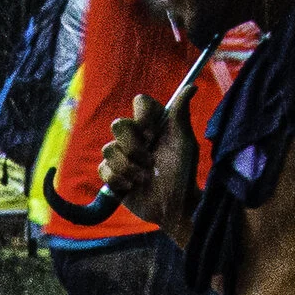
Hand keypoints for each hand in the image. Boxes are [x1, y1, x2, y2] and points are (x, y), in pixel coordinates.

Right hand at [100, 91, 196, 235]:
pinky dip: (118, 179)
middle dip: (133, 147)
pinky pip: (103, 169)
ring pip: (108, 149)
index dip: (142, 116)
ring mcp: (122, 156)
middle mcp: (137, 137)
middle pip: (118, 124)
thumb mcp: (184, 144)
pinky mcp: (112, 175)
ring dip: (128, 167)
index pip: (140, 102)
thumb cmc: (183, 174)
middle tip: (149, 161)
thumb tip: (191, 87)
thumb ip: (181, 115)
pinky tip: (132, 187)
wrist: (172, 207)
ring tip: (144, 178)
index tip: (151, 132)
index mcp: (155, 125)